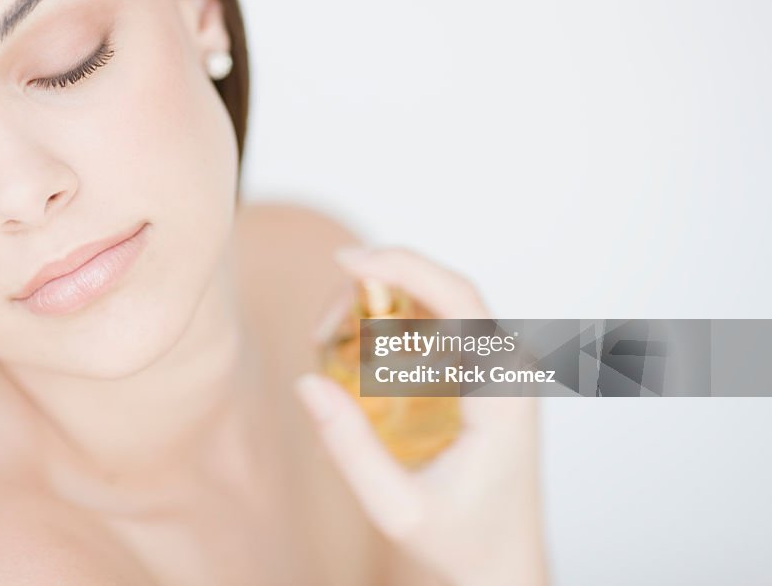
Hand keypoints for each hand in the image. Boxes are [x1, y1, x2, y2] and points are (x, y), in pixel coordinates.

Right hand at [295, 246, 548, 585]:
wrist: (504, 567)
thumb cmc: (462, 544)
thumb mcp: (396, 508)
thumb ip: (350, 449)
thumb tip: (306, 382)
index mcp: (503, 394)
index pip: (460, 300)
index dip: (404, 266)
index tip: (346, 260)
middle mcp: (510, 371)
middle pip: (446, 292)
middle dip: (380, 283)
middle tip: (321, 324)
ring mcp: (501, 371)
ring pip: (442, 304)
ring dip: (386, 302)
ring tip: (331, 337)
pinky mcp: (486, 377)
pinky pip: (443, 327)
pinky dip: (398, 322)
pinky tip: (360, 347)